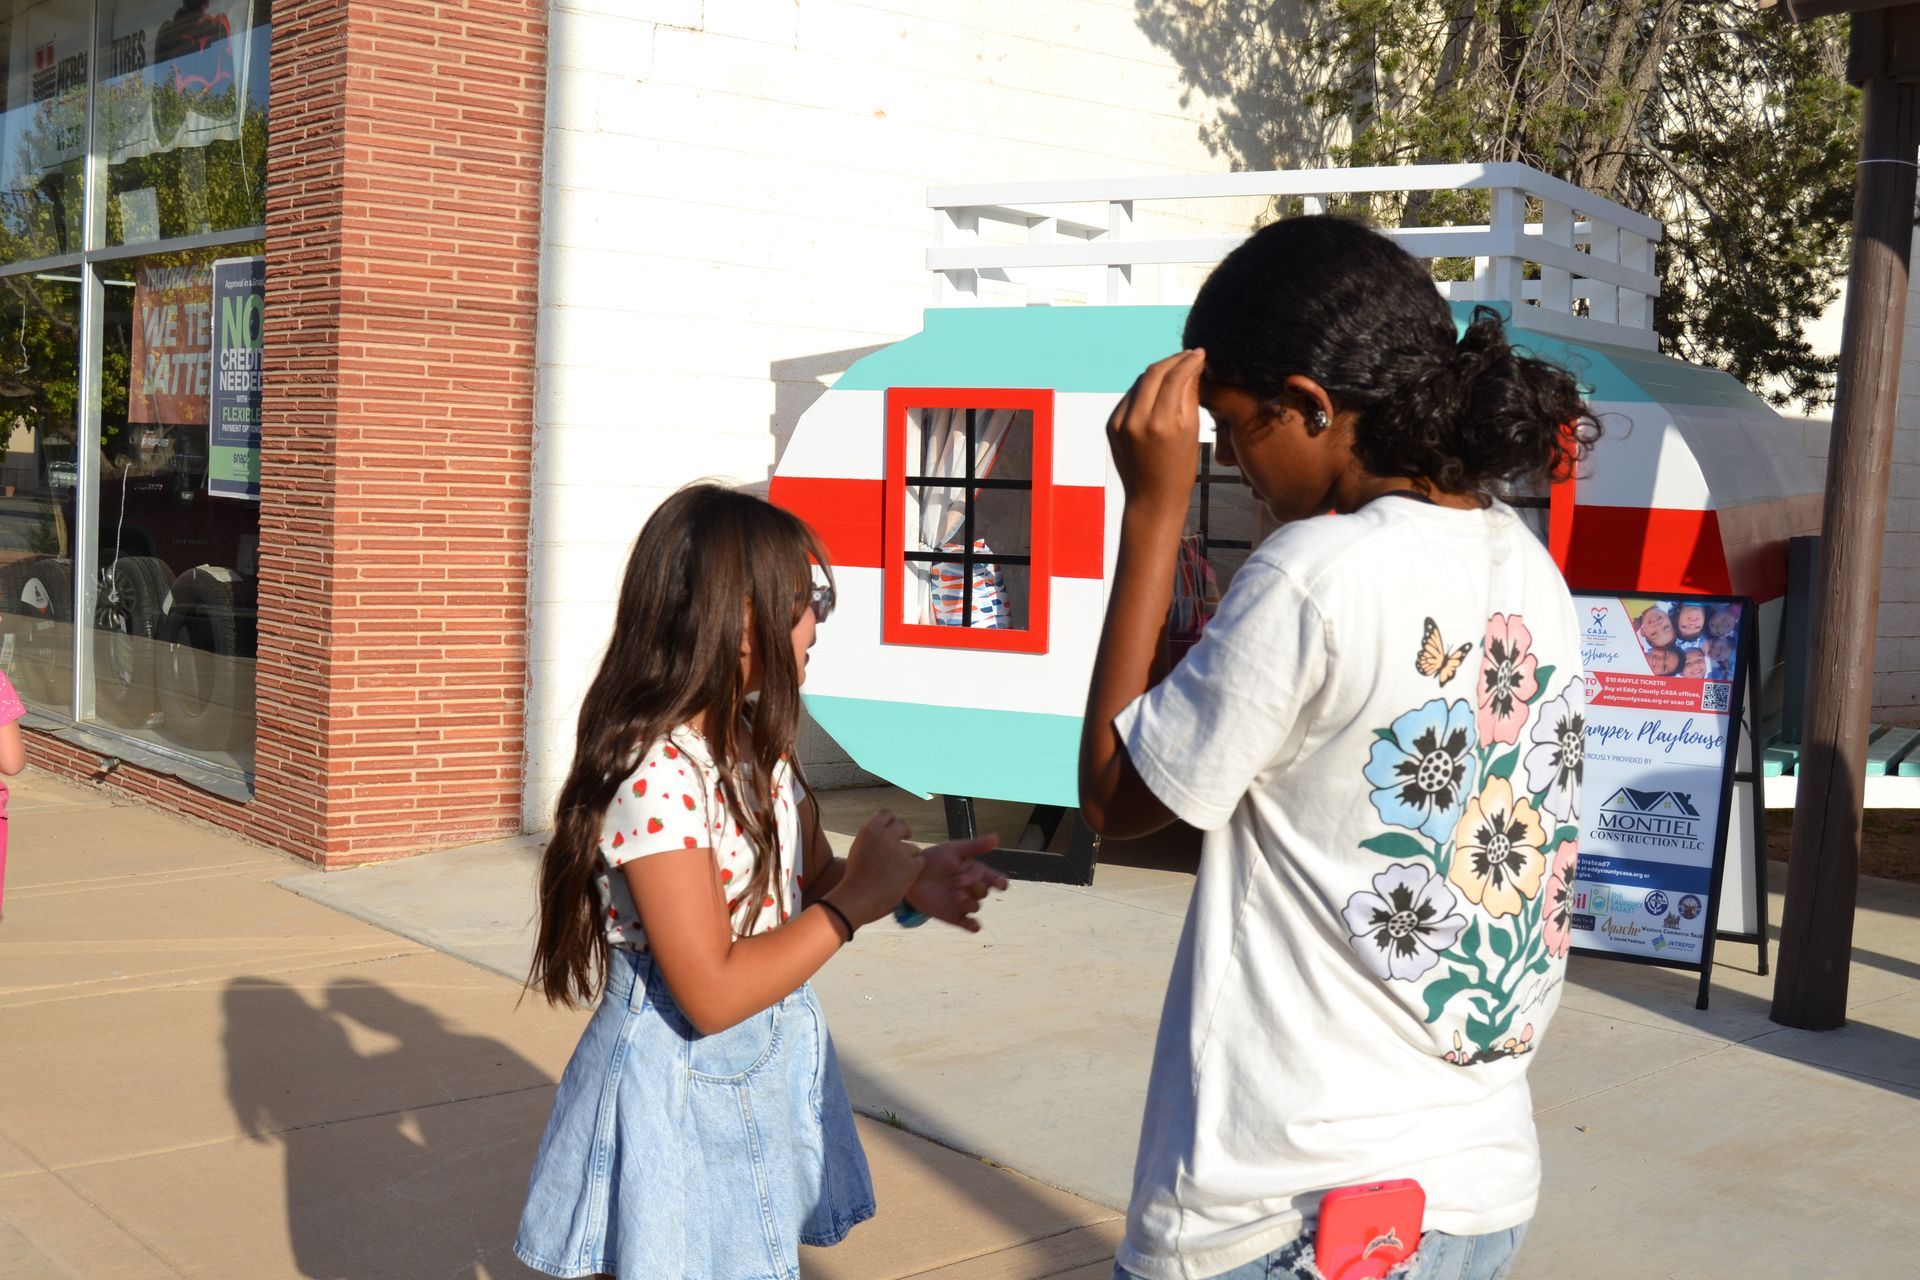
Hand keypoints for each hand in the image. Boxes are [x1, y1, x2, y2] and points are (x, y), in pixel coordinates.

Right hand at [832, 808, 924, 926]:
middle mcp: (886, 836)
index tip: (894, 829)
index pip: (886, 813)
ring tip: (897, 870)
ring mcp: (900, 851)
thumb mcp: (857, 849)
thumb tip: (880, 827)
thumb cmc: (855, 876)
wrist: (859, 897)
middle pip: (903, 825)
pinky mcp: (911, 866)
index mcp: (870, 830)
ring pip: (914, 847)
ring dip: (909, 856)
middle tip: (906, 839)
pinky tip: (905, 876)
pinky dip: (915, 868)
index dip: (891, 821)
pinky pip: (920, 861)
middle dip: (905, 832)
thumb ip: (869, 837)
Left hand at [904, 835, 1006, 931]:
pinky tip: (973, 925)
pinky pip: (969, 925)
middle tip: (959, 882)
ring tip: (957, 896)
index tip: (1000, 884)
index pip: (995, 879)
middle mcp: (972, 889)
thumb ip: (975, 846)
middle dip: (976, 888)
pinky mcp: (954, 916)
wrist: (912, 876)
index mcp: (976, 873)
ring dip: (970, 903)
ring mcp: (963, 903)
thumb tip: (997, 837)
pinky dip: (973, 926)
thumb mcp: (954, 850)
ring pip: (976, 907)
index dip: (1000, 882)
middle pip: (983, 892)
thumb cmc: (935, 859)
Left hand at [1107, 349, 1205, 518]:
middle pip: (1153, 373)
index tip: (1200, 354)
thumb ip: (1190, 396)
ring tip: (1177, 369)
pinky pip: (1130, 397)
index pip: (1175, 378)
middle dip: (1172, 360)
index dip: (1188, 362)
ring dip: (1158, 372)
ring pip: (1140, 382)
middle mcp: (1136, 421)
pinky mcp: (1111, 425)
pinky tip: (1159, 388)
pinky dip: (1145, 389)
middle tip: (1189, 356)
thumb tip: (1193, 367)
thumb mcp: (1192, 432)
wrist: (1151, 498)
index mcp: (1161, 424)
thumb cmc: (1180, 468)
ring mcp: (1119, 422)